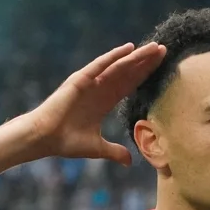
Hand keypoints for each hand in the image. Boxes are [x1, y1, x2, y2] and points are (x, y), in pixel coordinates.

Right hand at [28, 42, 167, 166]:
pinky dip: (114, 56)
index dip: (145, 75)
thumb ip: (115, 152)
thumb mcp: (97, 149)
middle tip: (164, 50)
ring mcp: (91, 82)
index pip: (130, 84)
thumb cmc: (67, 142)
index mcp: (104, 101)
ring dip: (137, 57)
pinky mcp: (80, 80)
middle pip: (129, 72)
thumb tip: (129, 162)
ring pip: (119, 66)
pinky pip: (100, 65)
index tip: (162, 66)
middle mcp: (100, 88)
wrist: (45, 138)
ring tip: (154, 48)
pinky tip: (129, 48)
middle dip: (146, 62)